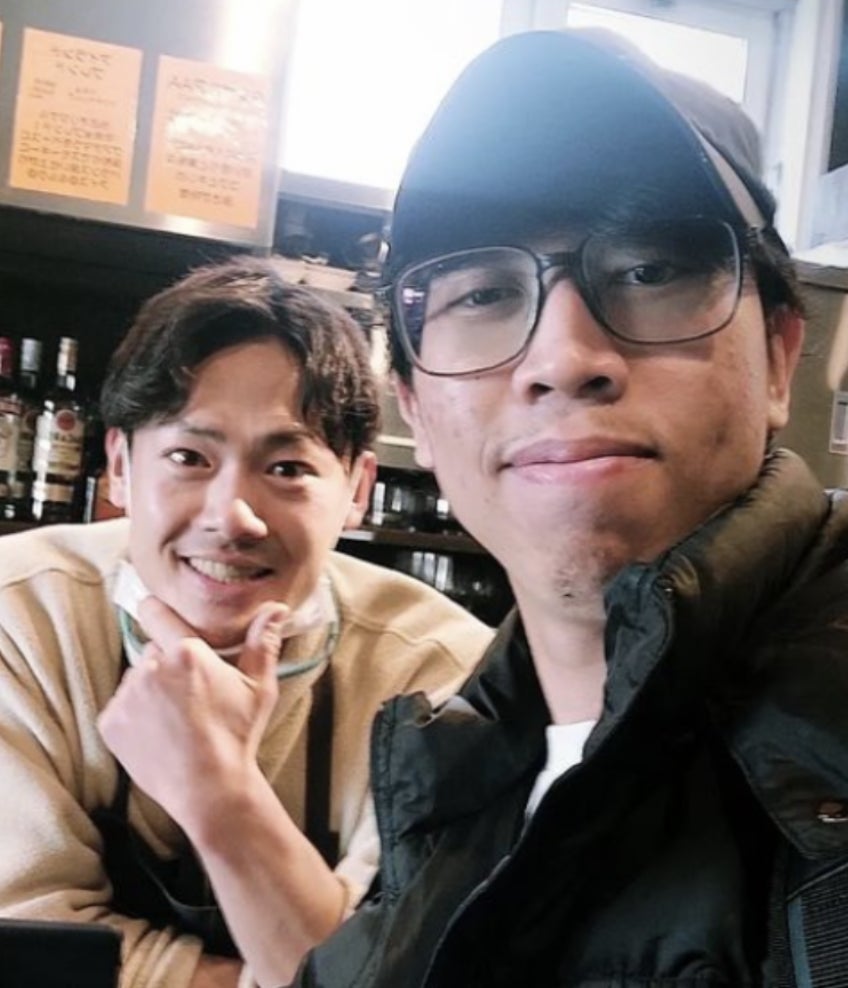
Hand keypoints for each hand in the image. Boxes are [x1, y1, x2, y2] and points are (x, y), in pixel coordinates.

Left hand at [98, 598, 287, 832]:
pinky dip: (134, 717)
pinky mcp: (111, 723)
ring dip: (150, 691)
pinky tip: (159, 734)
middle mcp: (151, 668)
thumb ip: (262, 642)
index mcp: (187, 653)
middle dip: (167, 666)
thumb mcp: (259, 687)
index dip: (156, 611)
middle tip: (190, 695)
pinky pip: (120, 707)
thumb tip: (276, 608)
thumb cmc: (238, 736)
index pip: (156, 614)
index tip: (153, 610)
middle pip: (153, 652)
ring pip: (136, 679)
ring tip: (176, 719)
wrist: (210, 789)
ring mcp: (127, 697)